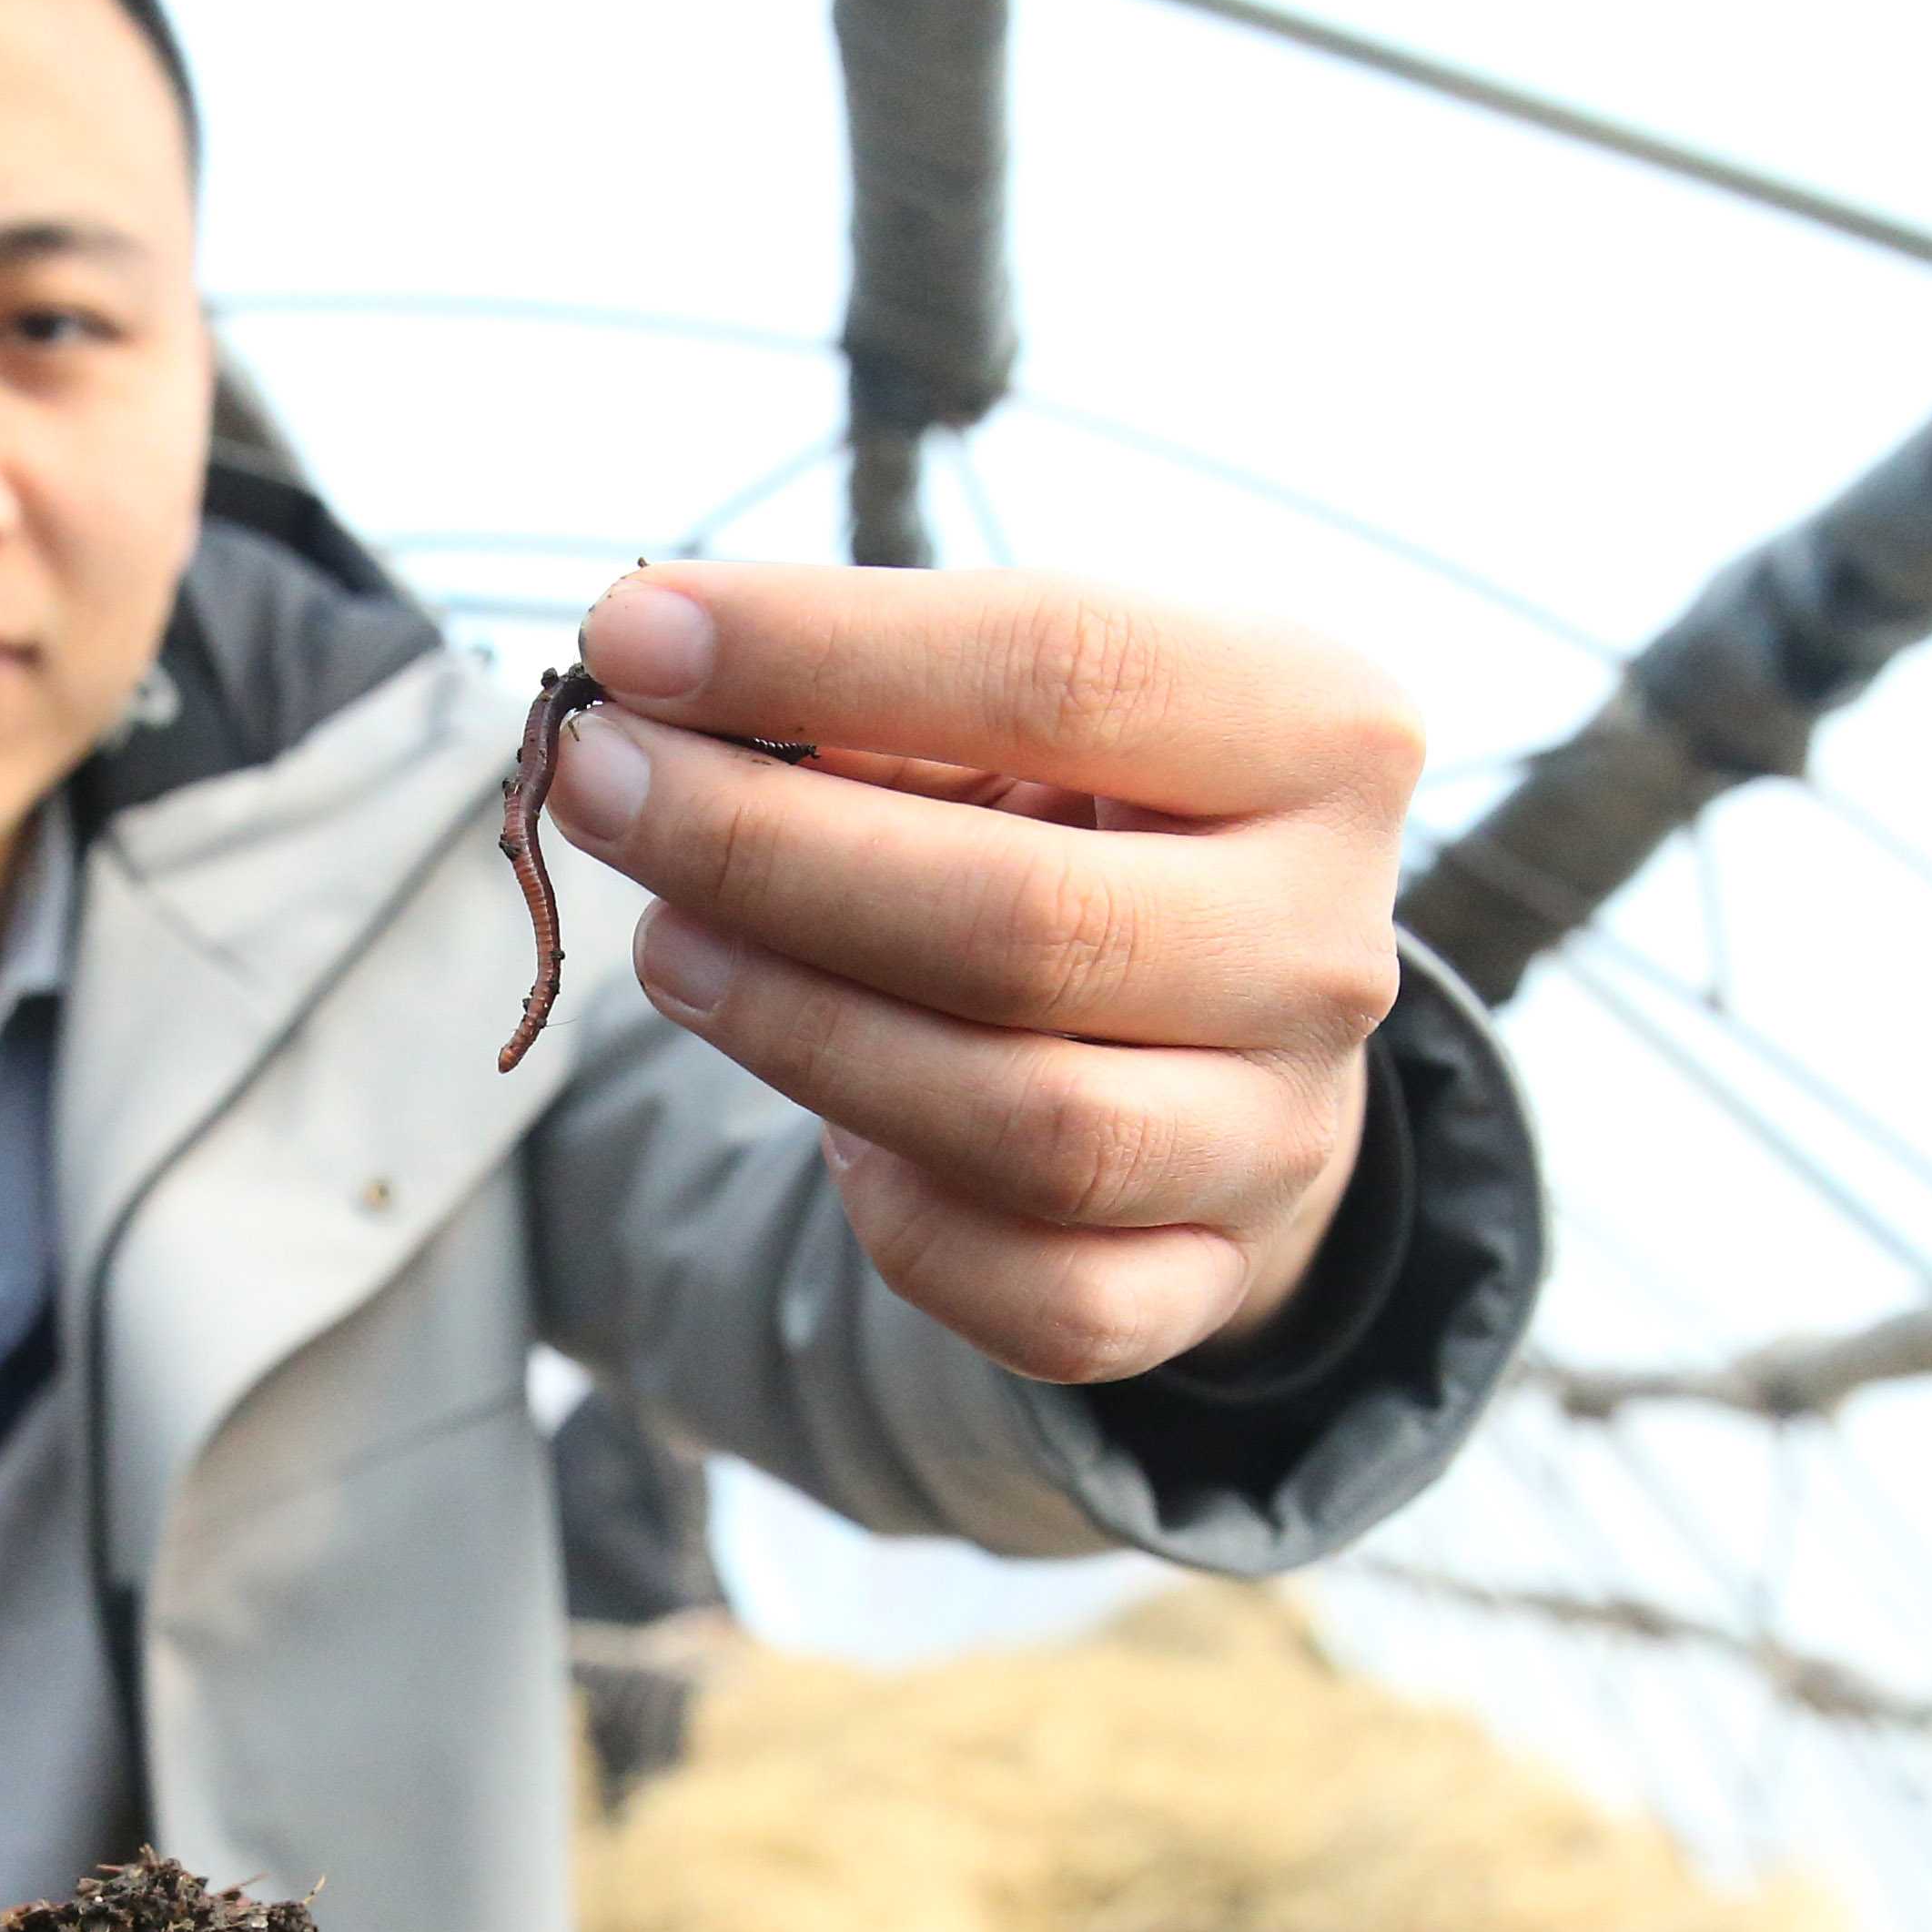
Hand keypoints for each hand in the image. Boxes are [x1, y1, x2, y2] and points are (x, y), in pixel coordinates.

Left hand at [545, 565, 1422, 1384]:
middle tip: (602, 789)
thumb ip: (864, 695)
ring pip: (1031, 1132)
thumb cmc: (1088, 824)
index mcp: (1318, 731)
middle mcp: (1329, 941)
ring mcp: (1285, 1131)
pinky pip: (1038, 1297)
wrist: (1238, 1029)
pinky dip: (904, 1224)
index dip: (823, 650)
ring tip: (668, 944)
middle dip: (766, 854)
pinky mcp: (1215, 1278)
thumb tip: (647, 677)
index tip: (631, 634)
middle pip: (1027, 925)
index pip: (1063, 669)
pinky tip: (831, 1130)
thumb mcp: (1020, 718)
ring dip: (802, 1033)